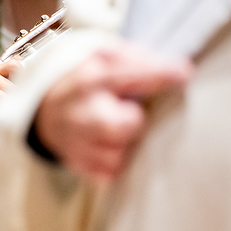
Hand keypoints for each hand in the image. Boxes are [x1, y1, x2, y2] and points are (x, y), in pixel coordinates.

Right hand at [34, 42, 191, 180]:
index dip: (160, 75)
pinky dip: (115, 162)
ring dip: (124, 143)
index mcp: (89, 80)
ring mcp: (76, 143)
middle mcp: (80, 113)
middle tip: (126, 112)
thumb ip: (138, 59)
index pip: (128, 75)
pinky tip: (107, 145)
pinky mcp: (79, 165)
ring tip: (113, 129)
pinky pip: (110, 173)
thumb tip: (180, 71)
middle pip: (126, 126)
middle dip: (133, 120)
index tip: (183, 74)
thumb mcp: (105, 58)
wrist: (46, 110)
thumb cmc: (87, 83)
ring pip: (119, 155)